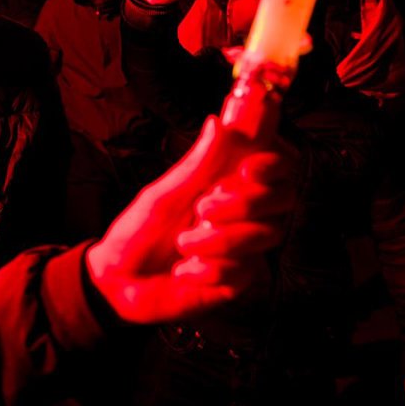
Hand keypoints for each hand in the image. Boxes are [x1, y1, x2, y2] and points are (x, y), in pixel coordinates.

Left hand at [86, 112, 294, 323]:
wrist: (120, 282)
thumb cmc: (139, 231)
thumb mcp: (163, 195)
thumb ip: (197, 164)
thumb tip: (217, 123)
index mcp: (225, 182)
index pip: (276, 163)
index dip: (274, 161)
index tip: (249, 167)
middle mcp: (243, 212)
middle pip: (284, 196)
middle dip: (246, 202)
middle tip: (203, 208)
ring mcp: (244, 246)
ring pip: (265, 234)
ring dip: (219, 240)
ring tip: (182, 244)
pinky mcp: (239, 280)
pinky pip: (244, 271)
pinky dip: (207, 270)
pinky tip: (184, 271)